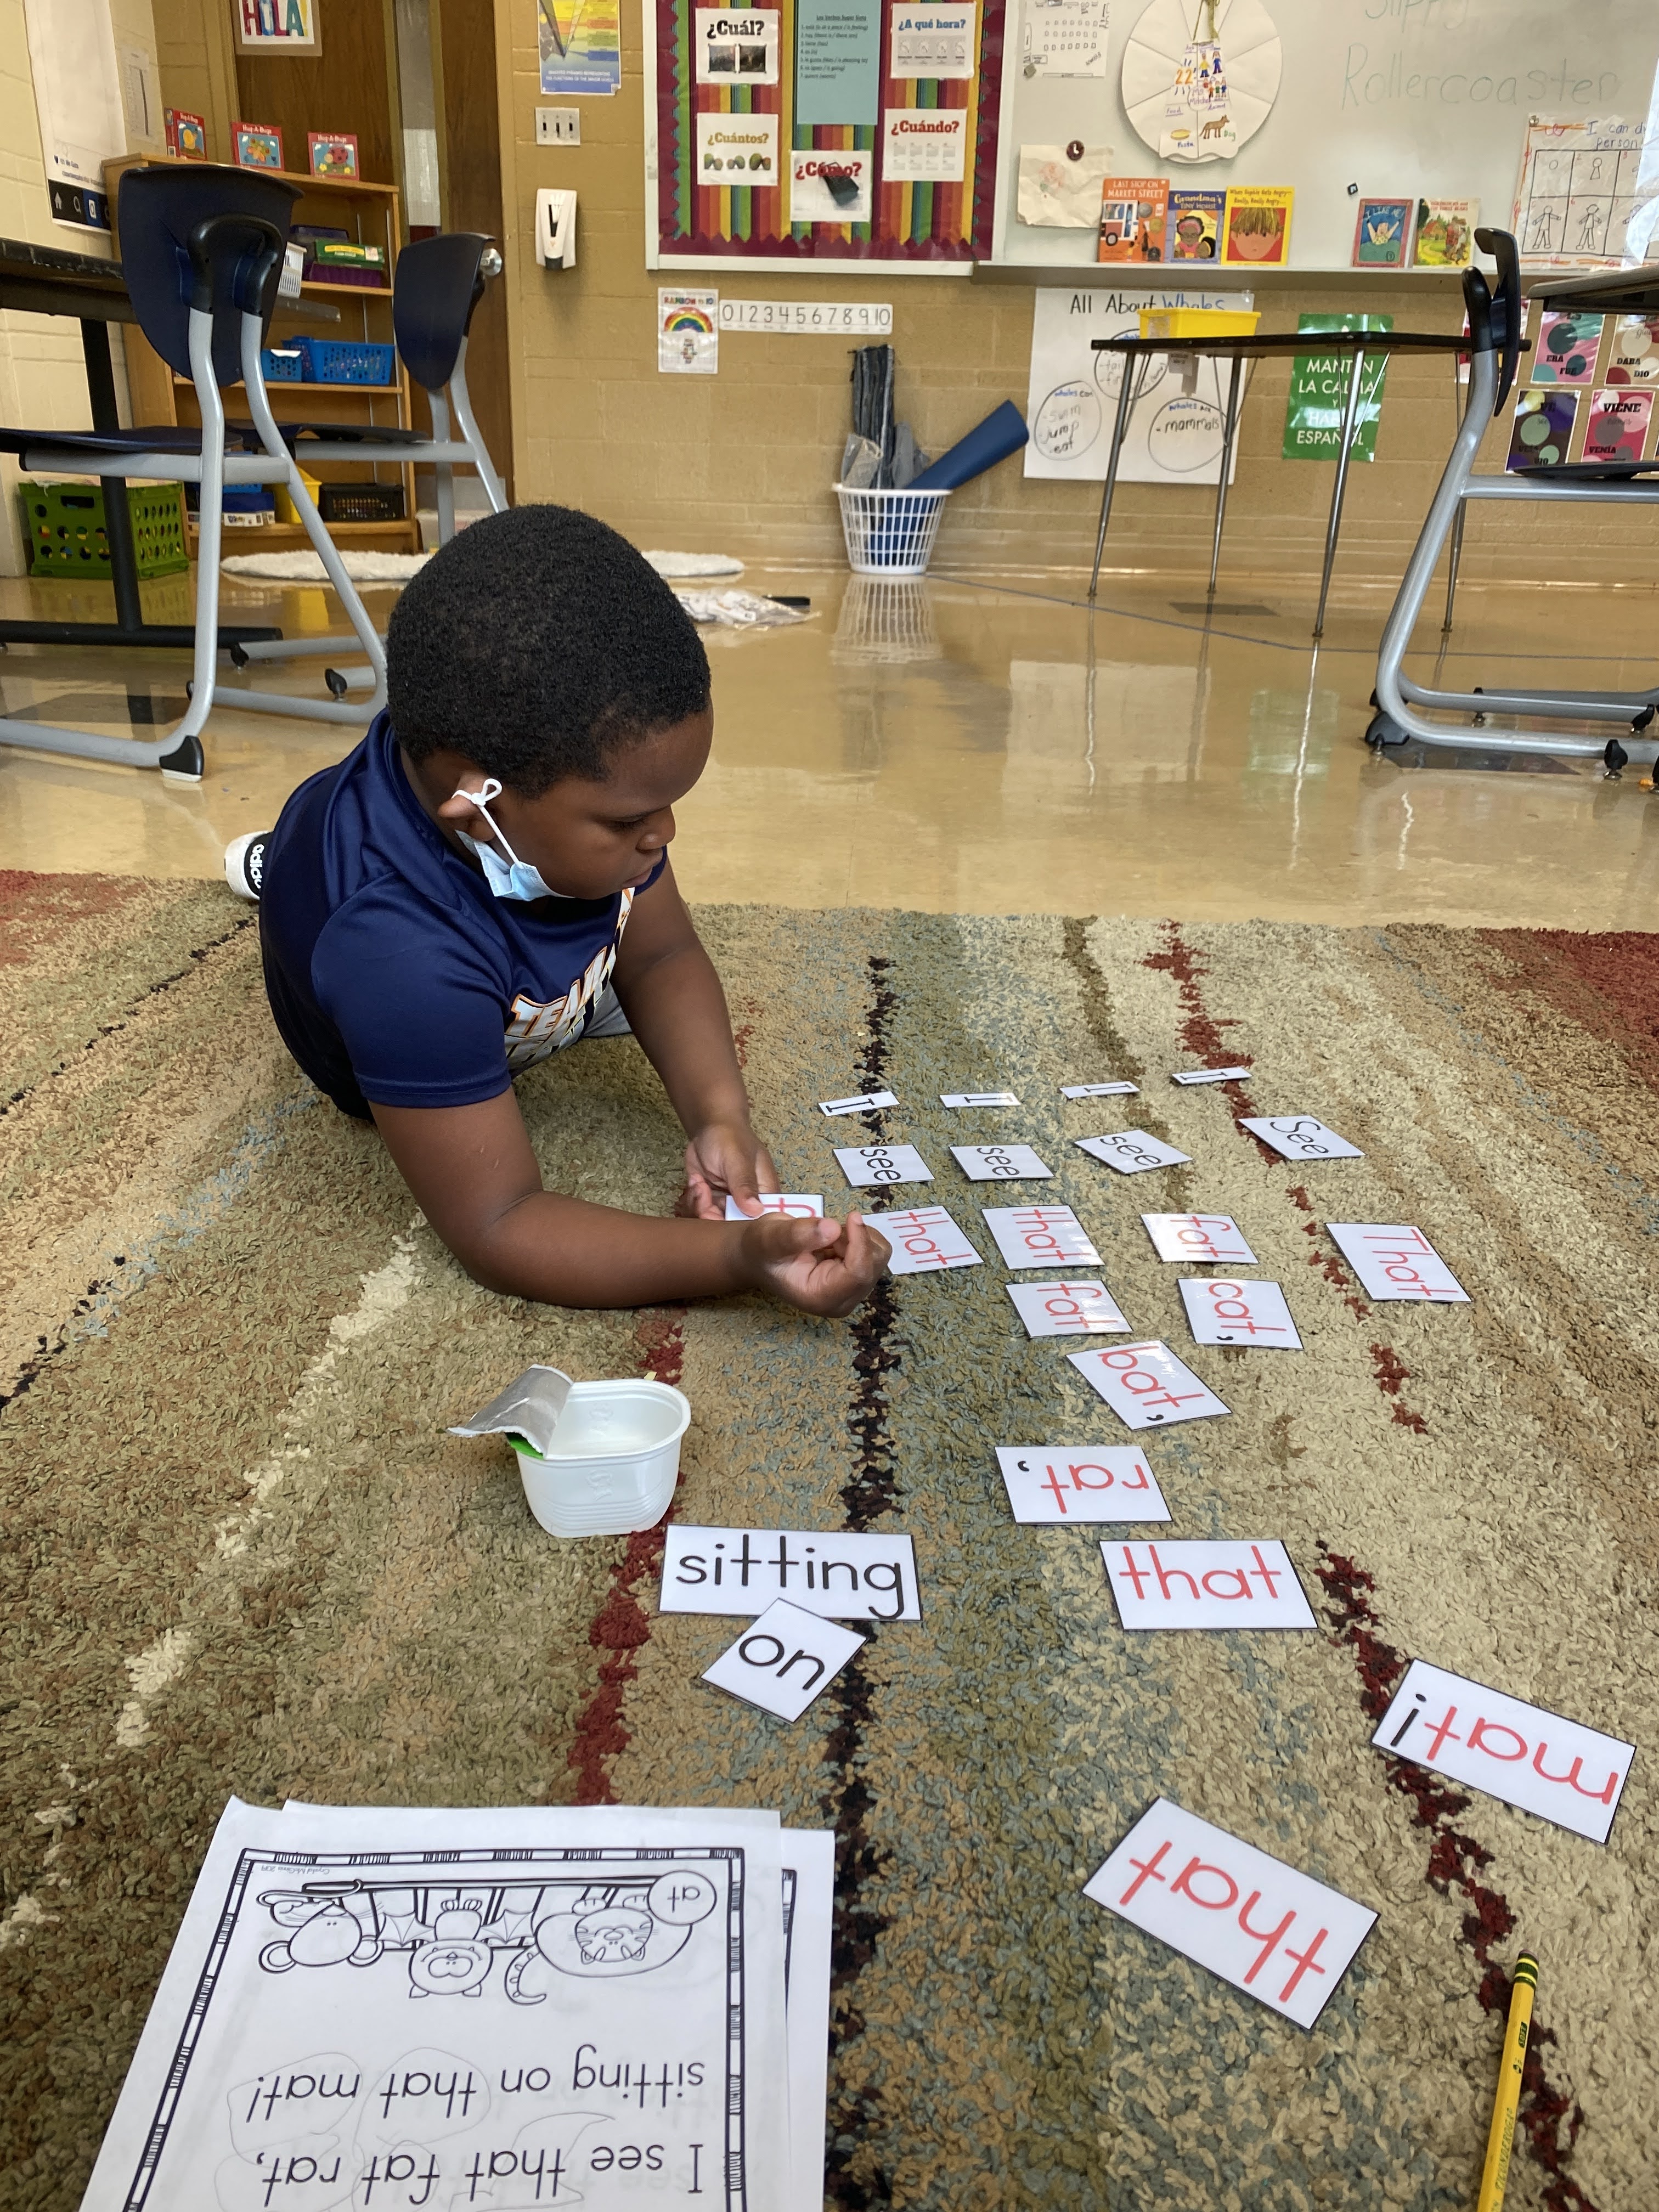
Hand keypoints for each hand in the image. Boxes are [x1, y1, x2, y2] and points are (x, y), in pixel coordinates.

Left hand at [676, 1120, 779, 1220]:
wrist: (710, 1129)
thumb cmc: (730, 1137)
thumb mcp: (737, 1158)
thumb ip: (745, 1184)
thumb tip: (755, 1210)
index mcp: (765, 1194)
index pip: (760, 1223)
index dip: (740, 1226)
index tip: (721, 1214)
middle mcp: (748, 1204)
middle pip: (732, 1228)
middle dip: (713, 1216)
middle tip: (704, 1194)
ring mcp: (728, 1205)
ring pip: (712, 1223)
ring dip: (700, 1206)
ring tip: (699, 1184)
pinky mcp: (711, 1203)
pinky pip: (699, 1214)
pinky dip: (693, 1201)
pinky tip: (695, 1182)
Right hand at [738, 1212, 890, 1317]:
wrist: (762, 1255)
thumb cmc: (763, 1248)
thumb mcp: (771, 1237)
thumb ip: (798, 1234)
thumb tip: (832, 1228)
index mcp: (820, 1298)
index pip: (858, 1273)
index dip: (860, 1243)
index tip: (851, 1216)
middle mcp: (841, 1301)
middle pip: (872, 1265)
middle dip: (853, 1238)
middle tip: (824, 1230)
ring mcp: (852, 1291)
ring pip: (879, 1255)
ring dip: (857, 1236)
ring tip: (825, 1237)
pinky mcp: (859, 1279)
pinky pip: (876, 1250)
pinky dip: (860, 1237)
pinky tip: (834, 1242)